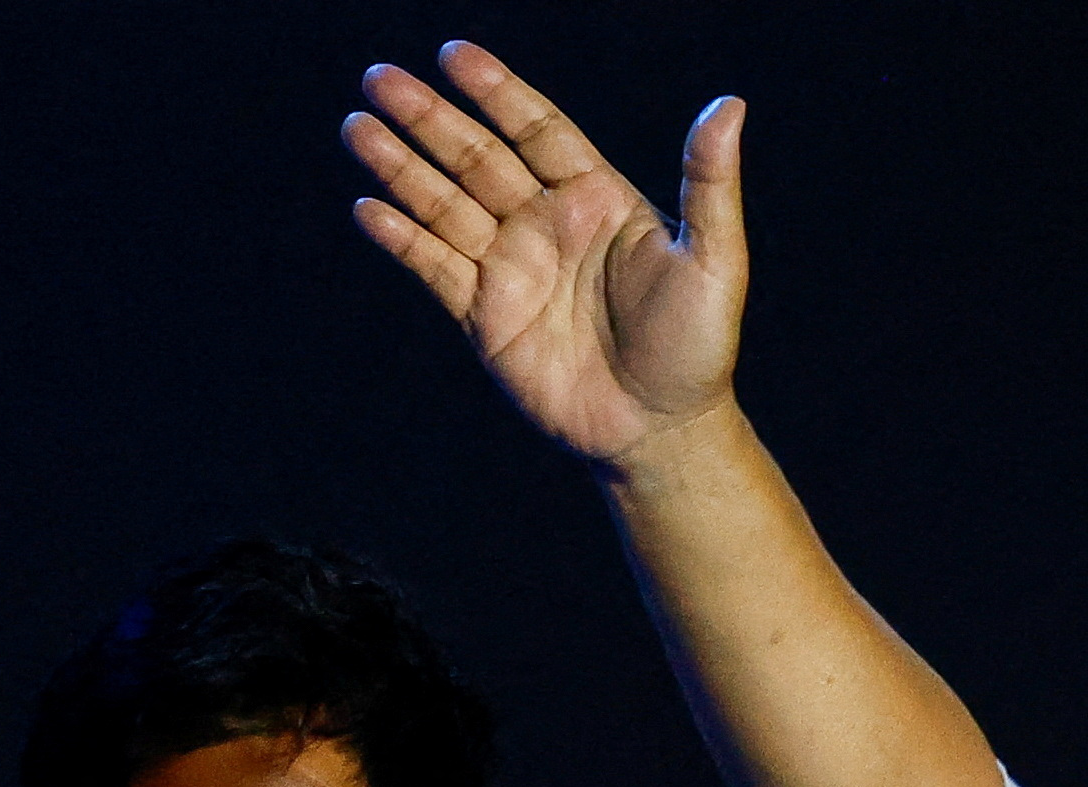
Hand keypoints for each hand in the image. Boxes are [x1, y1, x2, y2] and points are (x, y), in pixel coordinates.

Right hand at [346, 41, 746, 468]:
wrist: (660, 431)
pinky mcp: (486, 319)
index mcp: (597, 199)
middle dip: (428, 118)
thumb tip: (730, 103)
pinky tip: (368, 208)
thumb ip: (709, 181)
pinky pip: (435, 268)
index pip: (536, 129)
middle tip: (379, 78)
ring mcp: (511, 270)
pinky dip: (401, 239)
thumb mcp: (715, 260)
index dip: (496, 92)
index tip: (452, 55)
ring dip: (400, 168)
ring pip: (444, 205)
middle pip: (476, 158)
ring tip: (357, 127)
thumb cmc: (697, 347)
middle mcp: (546, 226)